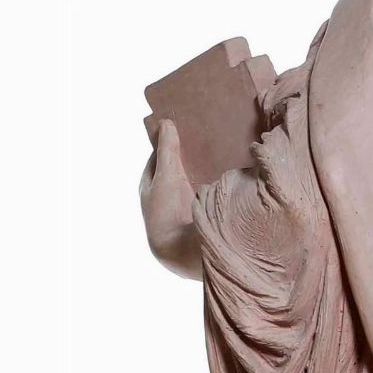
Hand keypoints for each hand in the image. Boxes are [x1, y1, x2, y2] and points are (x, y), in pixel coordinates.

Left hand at [140, 115, 202, 278]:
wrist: (179, 249)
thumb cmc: (166, 211)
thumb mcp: (166, 174)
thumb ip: (167, 150)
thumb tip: (166, 123)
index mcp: (149, 184)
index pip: (159, 155)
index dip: (170, 140)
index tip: (184, 125)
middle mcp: (162, 195)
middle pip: (176, 167)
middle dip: (187, 154)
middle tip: (204, 135)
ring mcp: (179, 205)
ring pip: (190, 180)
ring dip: (200, 168)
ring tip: (218, 150)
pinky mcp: (194, 214)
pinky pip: (202, 191)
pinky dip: (208, 181)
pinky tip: (223, 174)